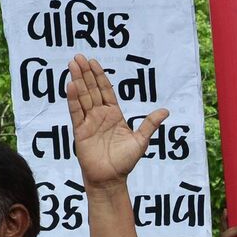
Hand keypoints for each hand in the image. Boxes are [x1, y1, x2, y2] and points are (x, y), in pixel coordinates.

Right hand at [67, 56, 167, 187]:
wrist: (111, 179)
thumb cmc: (125, 162)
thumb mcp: (141, 140)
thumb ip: (150, 124)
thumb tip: (166, 111)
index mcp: (114, 115)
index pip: (105, 91)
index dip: (99, 76)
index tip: (93, 62)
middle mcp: (100, 116)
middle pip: (92, 90)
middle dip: (86, 73)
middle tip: (79, 57)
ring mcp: (89, 122)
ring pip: (82, 97)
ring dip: (77, 81)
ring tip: (72, 65)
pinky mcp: (80, 131)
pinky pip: (76, 112)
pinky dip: (73, 99)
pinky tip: (71, 85)